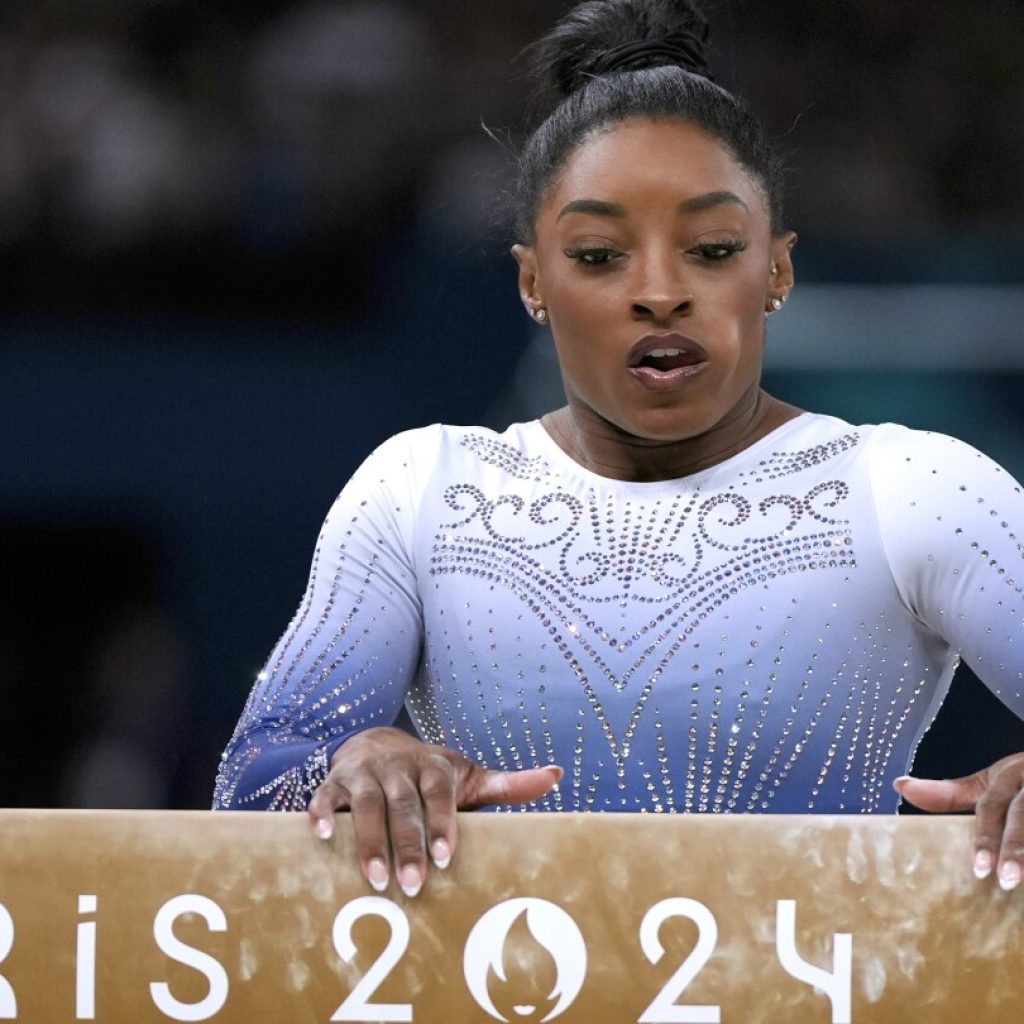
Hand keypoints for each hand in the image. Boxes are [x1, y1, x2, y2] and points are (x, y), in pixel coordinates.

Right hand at [307, 726, 562, 896]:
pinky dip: (321, 813)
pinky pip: (324, 795)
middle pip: (402, 804)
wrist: (378, 743)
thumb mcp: (468, 777)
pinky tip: (319, 837)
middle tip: (412, 884)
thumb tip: (555, 776)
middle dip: (407, 843)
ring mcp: (365, 772)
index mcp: (433, 766)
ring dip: (368, 840)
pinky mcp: (335, 780)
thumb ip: (507, 785)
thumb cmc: (430, 775)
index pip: (439, 792)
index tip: (446, 857)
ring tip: (376, 879)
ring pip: (365, 804)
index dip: (442, 823)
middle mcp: (398, 766)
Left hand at [893, 752, 1023, 890]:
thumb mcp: (991, 783)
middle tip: (1002, 882)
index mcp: (1012, 773)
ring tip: (1021, 883)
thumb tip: (900, 785)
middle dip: (1014, 848)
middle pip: (1023, 815)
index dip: (985, 837)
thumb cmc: (1023, 782)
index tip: (978, 869)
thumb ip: (950, 792)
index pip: (994, 805)